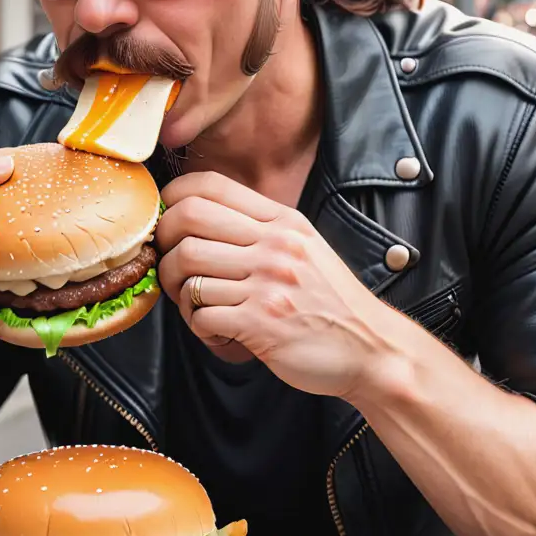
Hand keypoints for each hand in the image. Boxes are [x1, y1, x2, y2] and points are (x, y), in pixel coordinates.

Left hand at [155, 172, 395, 398]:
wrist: (371, 349)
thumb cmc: (331, 302)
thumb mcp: (305, 248)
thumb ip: (260, 230)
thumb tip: (197, 219)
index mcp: (282, 222)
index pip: (211, 187)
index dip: (174, 197)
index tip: (166, 219)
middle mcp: (274, 246)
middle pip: (187, 221)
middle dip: (164, 243)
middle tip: (171, 266)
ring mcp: (267, 284)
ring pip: (187, 270)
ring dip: (179, 291)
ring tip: (196, 304)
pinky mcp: (261, 323)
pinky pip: (200, 315)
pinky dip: (197, 326)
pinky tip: (217, 330)